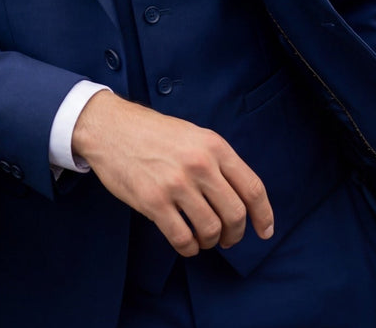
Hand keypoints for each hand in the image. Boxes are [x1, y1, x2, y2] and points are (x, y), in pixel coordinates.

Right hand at [71, 90, 273, 256]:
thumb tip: (241, 197)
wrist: (111, 128)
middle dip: (235, 234)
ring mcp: (176, 184)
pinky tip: (186, 242)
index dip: (263, 215)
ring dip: (210, 241)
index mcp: (214, 146)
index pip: (252, 188)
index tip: (264, 231)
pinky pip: (183, 239)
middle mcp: (200, 164)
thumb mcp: (193, 135)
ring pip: (210, 230)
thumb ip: (218, 161)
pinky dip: (189, 248)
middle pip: (235, 214)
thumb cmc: (153, 133)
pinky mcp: (153, 202)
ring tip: (203, 238)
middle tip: (227, 238)